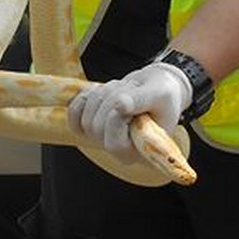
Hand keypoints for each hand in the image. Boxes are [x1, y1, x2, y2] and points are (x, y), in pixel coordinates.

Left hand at [67, 62, 191, 162]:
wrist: (156, 88)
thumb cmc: (164, 95)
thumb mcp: (160, 94)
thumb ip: (141, 100)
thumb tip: (121, 105)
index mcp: (139, 150)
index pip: (114, 143)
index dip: (116, 119)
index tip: (128, 101)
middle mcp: (118, 149)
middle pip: (97, 127)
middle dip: (110, 100)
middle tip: (130, 90)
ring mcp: (102, 138)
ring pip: (85, 117)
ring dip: (102, 95)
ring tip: (122, 89)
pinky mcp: (90, 124)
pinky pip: (74, 113)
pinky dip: (84, 97)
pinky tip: (100, 91)